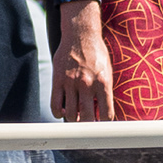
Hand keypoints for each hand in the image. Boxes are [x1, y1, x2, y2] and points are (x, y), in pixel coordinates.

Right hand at [51, 0, 115, 121]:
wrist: (80, 34)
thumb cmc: (96, 54)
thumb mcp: (107, 71)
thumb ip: (104, 92)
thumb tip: (101, 113)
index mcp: (103, 82)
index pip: (107, 114)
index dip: (105, 125)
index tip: (103, 128)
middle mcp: (87, 84)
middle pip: (87, 118)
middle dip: (88, 126)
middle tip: (88, 127)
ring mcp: (71, 82)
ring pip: (70, 114)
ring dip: (73, 120)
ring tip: (76, 117)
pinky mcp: (57, 80)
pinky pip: (55, 105)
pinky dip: (59, 113)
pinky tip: (63, 111)